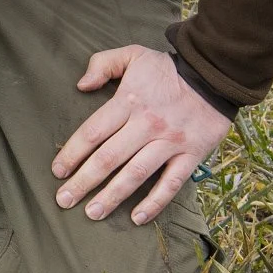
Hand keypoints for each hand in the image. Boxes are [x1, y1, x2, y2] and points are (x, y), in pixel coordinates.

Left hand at [51, 46, 231, 224]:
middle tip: (64, 200)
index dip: (72, 153)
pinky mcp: (191, 154)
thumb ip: (103, 64)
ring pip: (136, 174)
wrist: (214, 73)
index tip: (57, 171)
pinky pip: (171, 183)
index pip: (93, 132)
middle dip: (84, 181)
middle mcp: (147, 124)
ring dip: (112, 196)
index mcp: (128, 101)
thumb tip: (81, 85)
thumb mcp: (133, 54)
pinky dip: (155, 203)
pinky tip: (137, 218)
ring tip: (92, 214)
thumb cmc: (167, 68)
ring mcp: (170, 141)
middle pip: (109, 158)